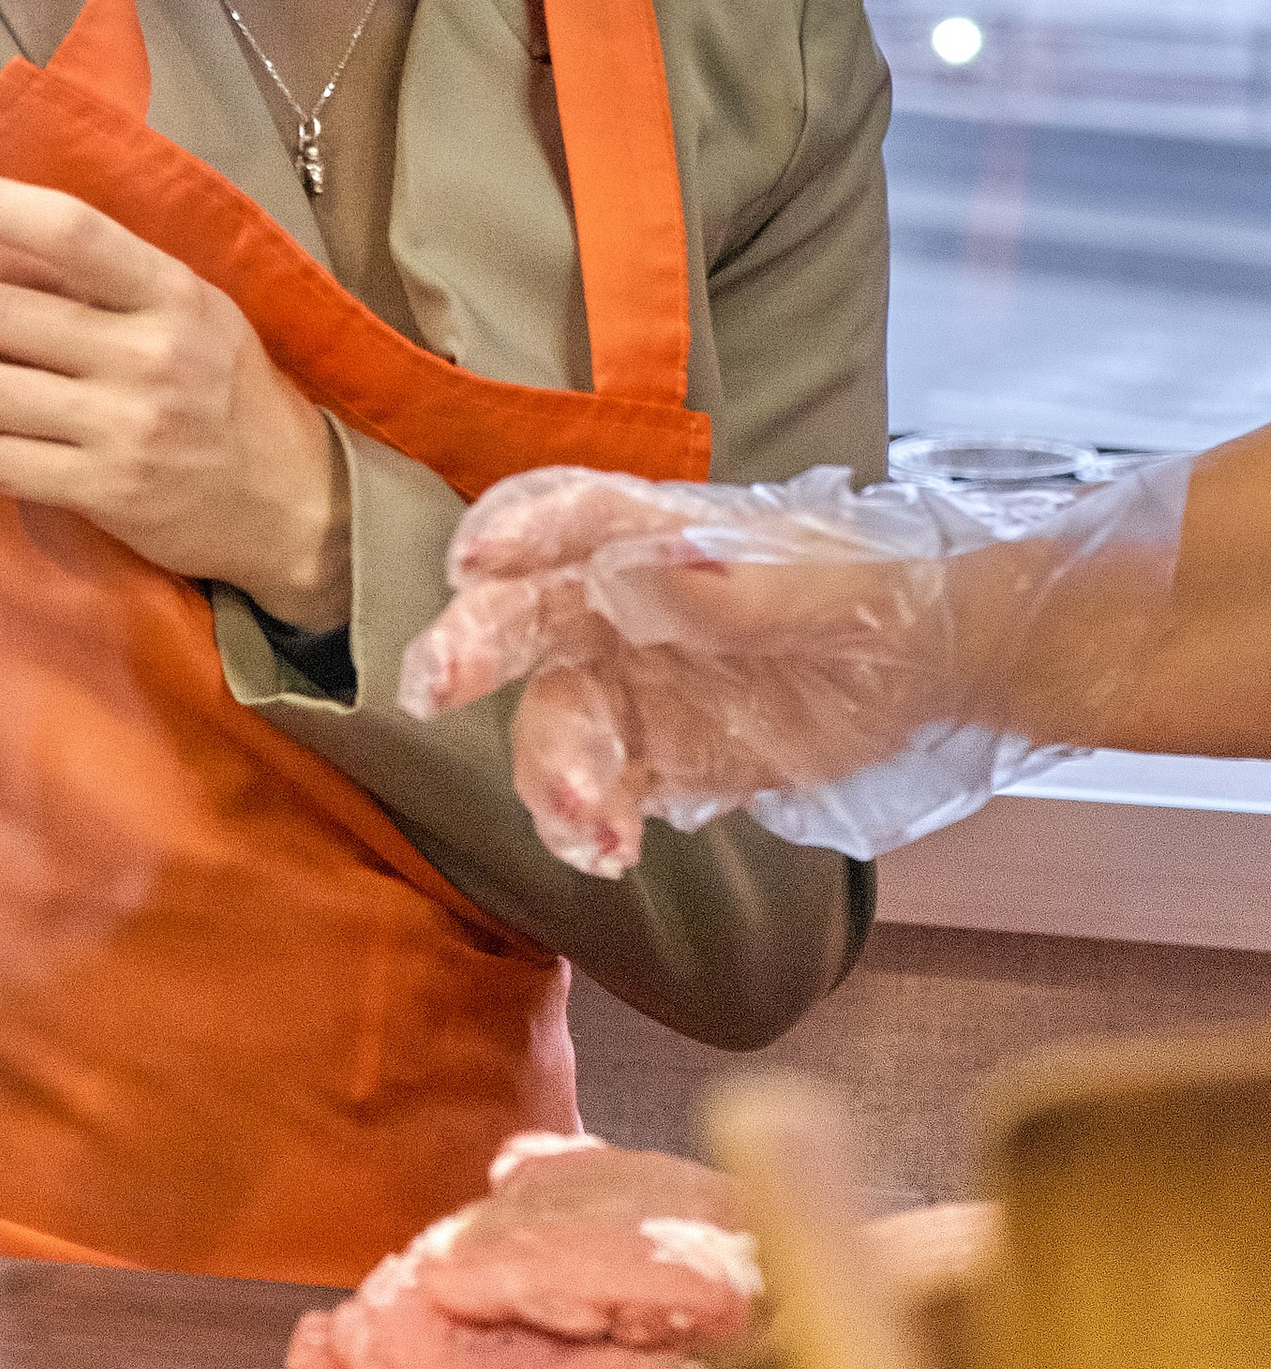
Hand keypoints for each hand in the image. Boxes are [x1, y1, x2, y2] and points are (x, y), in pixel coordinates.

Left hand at [0, 168, 349, 628]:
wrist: (294, 504)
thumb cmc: (229, 394)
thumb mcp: (189, 315)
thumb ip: (98, 280)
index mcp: (172, 292)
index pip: (68, 229)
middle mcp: (149, 353)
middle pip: (1, 313)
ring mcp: (126, 426)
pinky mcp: (109, 492)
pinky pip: (3, 463)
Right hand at [400, 464, 962, 876]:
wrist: (936, 671)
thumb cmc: (882, 596)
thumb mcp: (834, 588)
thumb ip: (742, 586)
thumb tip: (644, 570)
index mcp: (664, 538)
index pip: (574, 518)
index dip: (515, 530)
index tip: (472, 562)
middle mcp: (624, 606)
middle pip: (527, 618)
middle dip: (472, 648)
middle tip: (431, 690)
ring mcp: (632, 686)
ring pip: (556, 722)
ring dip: (550, 771)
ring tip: (584, 825)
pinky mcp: (656, 758)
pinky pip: (600, 793)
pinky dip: (590, 824)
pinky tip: (609, 851)